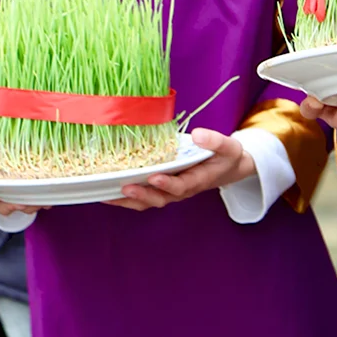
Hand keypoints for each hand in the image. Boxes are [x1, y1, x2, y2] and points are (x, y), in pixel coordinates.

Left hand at [112, 128, 255, 210]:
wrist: (226, 168)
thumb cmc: (226, 157)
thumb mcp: (228, 146)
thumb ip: (215, 141)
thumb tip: (198, 134)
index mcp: (198, 180)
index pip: (181, 185)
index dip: (167, 184)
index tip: (154, 177)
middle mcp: (182, 190)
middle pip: (160, 198)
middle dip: (142, 194)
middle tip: (125, 187)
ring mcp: (171, 192)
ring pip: (148, 201)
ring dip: (129, 200)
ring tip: (109, 195)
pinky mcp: (162, 189)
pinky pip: (143, 197)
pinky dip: (125, 199)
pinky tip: (108, 194)